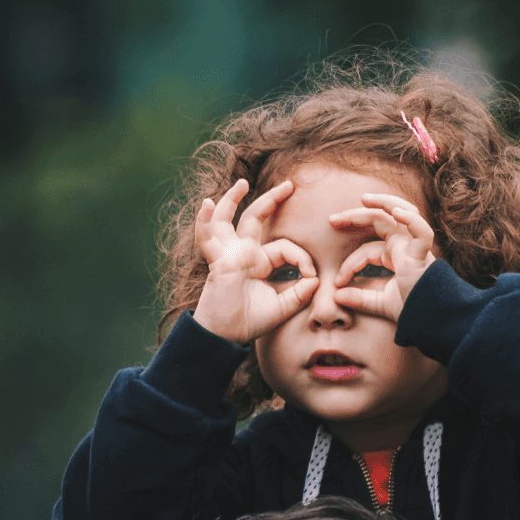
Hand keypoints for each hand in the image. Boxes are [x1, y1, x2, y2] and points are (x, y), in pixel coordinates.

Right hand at [192, 179, 318, 343]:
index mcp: (259, 263)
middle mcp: (243, 254)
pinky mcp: (218, 261)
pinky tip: (207, 205)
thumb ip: (299, 294)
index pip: (284, 247)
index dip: (302, 258)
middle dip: (272, 201)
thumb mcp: (282, 307)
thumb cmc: (249, 322)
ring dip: (231, 200)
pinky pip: (208, 238)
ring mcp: (228, 254)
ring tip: (241, 183)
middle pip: (256, 219)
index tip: (312, 276)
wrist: (225, 336)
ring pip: (227, 220)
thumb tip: (315, 280)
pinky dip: (204, 221)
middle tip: (289, 185)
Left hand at [328, 193, 437, 321]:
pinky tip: (396, 212)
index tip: (337, 283)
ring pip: (401, 214)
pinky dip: (411, 220)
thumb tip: (336, 296)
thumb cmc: (412, 309)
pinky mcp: (423, 254)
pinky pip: (421, 231)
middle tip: (332, 220)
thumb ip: (359, 298)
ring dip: (383, 203)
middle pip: (380, 221)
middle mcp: (405, 246)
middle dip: (356, 216)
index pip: (366, 250)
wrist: (432, 319)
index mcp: (395, 255)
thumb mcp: (380, 303)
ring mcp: (415, 247)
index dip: (349, 264)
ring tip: (364, 199)